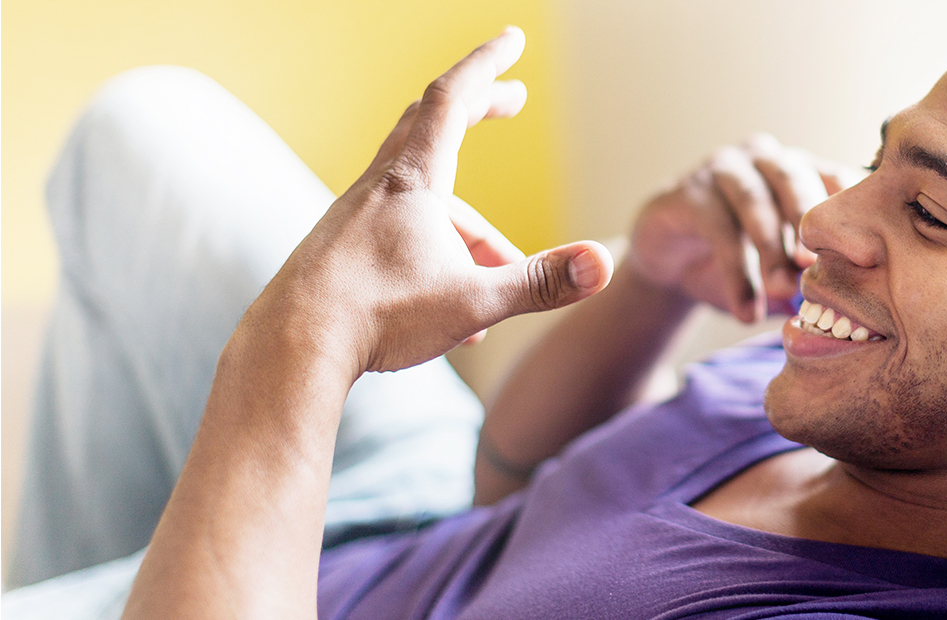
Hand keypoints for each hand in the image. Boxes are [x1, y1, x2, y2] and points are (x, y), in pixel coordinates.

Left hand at [252, 26, 613, 374]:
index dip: (487, 64)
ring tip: (500, 278)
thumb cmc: (376, 316)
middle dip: (478, 109)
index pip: (453, 98)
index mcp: (413, 181)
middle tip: (512, 101)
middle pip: (431, 126)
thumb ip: (540, 282)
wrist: (290, 349)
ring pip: (426, 201)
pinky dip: (440, 256)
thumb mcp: (472, 300)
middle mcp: (379, 188)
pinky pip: (402, 236)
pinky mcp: (342, 251)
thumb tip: (603, 265)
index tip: (513, 40)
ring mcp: (355, 218)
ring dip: (469, 227)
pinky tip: (457, 320)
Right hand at [627, 134, 862, 322]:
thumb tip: (851, 311)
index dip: (850, 211)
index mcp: (800, 169)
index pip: (834, 177)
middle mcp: (764, 159)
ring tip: (783, 290)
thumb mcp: (781, 274)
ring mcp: (724, 169)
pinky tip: (746, 309)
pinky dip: (734, 271)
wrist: (671, 265)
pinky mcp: (688, 190)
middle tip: (821, 264)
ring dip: (771, 247)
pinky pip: (716, 227)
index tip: (866, 253)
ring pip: (754, 201)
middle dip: (809, 223)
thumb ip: (812, 284)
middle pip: (793, 178)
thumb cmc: (739, 262)